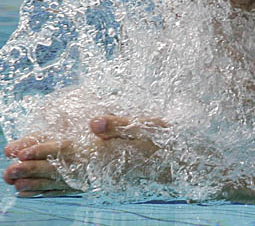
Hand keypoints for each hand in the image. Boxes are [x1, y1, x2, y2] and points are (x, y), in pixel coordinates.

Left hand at [3, 115, 171, 196]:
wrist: (176, 162)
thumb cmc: (161, 140)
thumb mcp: (145, 126)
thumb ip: (118, 125)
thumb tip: (95, 122)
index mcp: (106, 152)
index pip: (69, 151)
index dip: (44, 149)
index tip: (22, 149)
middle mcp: (99, 168)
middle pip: (60, 170)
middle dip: (33, 169)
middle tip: (7, 172)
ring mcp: (99, 178)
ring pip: (62, 183)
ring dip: (37, 183)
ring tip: (14, 184)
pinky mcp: (100, 183)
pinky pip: (71, 189)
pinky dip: (51, 191)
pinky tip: (36, 193)